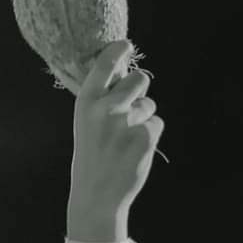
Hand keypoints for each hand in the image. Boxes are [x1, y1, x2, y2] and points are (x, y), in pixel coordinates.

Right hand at [67, 40, 164, 230]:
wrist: (96, 197)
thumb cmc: (92, 159)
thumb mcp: (86, 126)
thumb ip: (102, 102)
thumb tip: (125, 78)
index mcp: (86, 104)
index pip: (104, 65)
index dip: (117, 51)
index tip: (126, 45)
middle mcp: (105, 108)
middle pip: (138, 79)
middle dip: (140, 90)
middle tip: (130, 109)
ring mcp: (126, 122)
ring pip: (149, 105)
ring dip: (143, 119)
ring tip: (125, 142)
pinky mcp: (145, 135)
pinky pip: (156, 123)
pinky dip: (149, 136)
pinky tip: (134, 152)